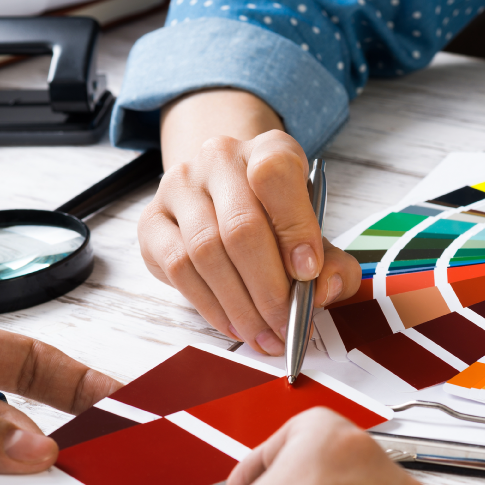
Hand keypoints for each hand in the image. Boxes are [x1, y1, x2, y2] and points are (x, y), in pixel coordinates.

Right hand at [140, 89, 359, 355]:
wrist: (220, 195)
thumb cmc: (272, 215)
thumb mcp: (311, 229)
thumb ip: (332, 261)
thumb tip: (326, 287)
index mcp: (267, 149)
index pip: (275, 175)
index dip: (294, 227)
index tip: (310, 273)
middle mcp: (218, 159)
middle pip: (240, 226)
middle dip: (268, 289)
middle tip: (287, 327)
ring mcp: (178, 187)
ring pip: (206, 252)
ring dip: (240, 306)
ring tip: (264, 336)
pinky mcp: (152, 221)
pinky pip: (178, 269)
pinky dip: (211, 306)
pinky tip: (235, 325)